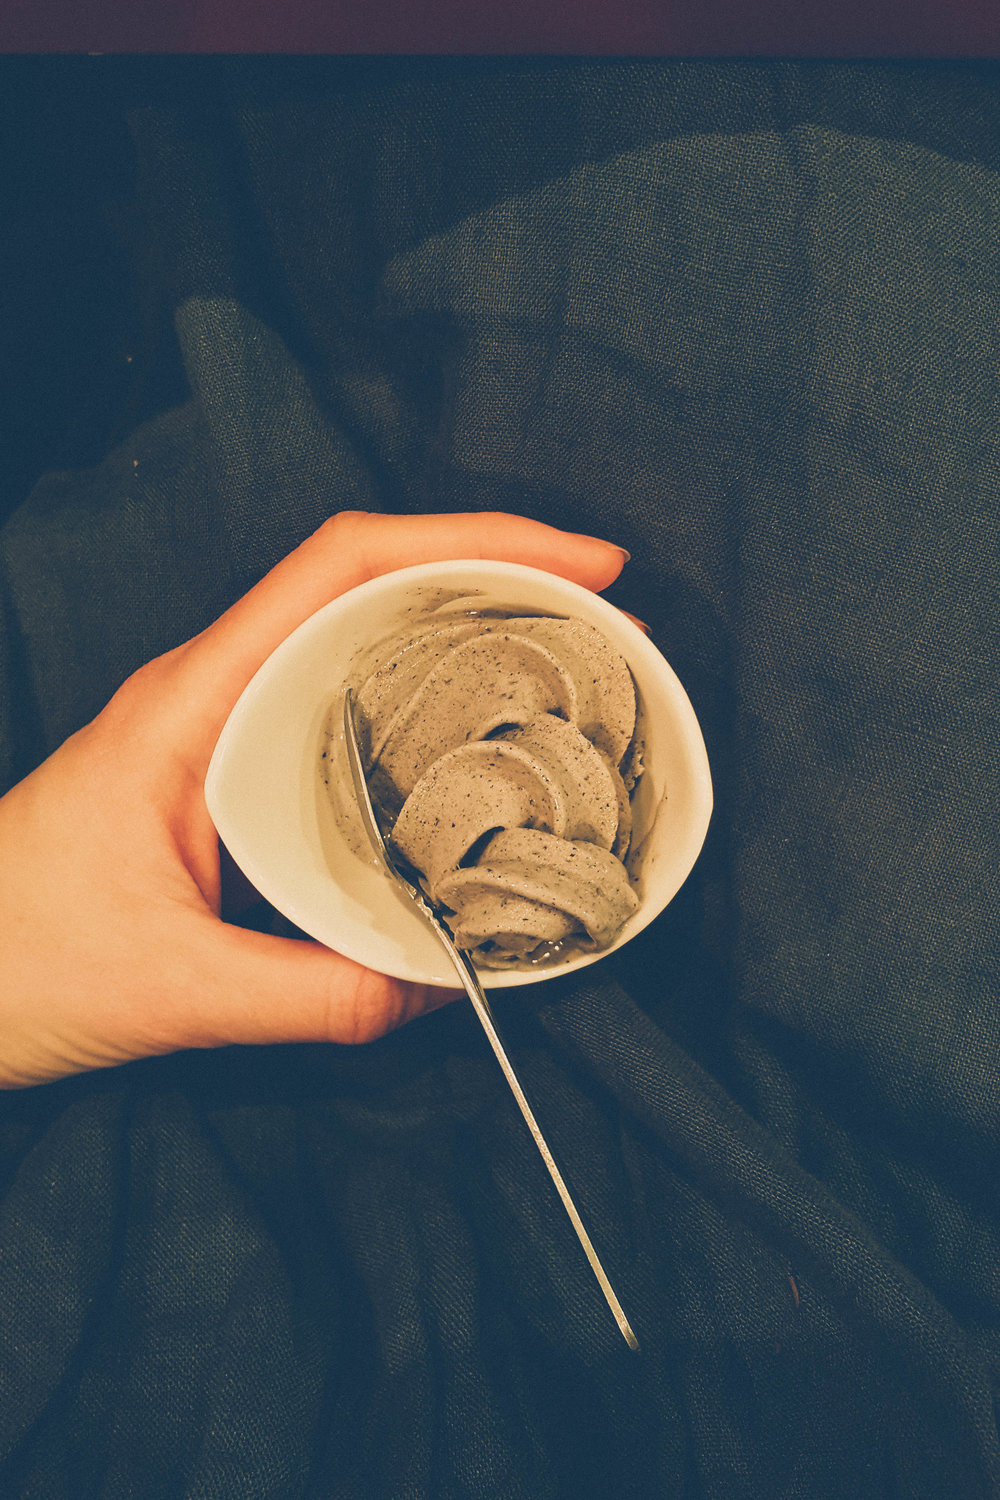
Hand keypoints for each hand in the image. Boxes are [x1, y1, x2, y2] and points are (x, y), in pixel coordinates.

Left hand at [0, 511, 627, 1087]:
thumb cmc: (10, 958)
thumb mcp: (171, 987)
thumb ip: (313, 995)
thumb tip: (445, 986)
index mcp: (198, 698)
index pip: (344, 565)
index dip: (472, 541)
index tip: (578, 565)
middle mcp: (218, 688)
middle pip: (375, 581)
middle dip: (500, 577)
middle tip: (610, 622)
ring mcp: (225, 722)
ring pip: (366, 638)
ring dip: (471, 631)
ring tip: (571, 665)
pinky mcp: (233, 769)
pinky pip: (348, 705)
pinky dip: (428, 700)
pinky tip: (481, 743)